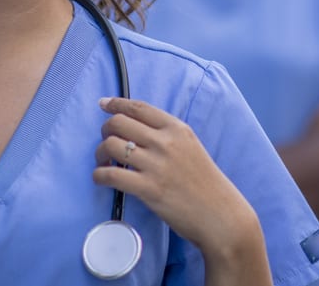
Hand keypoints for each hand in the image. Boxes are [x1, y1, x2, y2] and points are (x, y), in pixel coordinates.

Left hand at [93, 97, 263, 260]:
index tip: (104, 104)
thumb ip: (167, 136)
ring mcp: (156, 165)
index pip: (139, 107)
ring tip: (104, 163)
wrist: (219, 214)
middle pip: (118, 123)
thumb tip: (135, 129)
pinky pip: (110, 175)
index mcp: (177, 129)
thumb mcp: (191, 147)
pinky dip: (99, 175)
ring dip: (99, 153)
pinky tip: (102, 179)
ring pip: (110, 145)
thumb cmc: (205, 183)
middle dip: (105, 130)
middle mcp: (165, 142)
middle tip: (106, 142)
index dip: (116, 103)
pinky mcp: (148, 189)